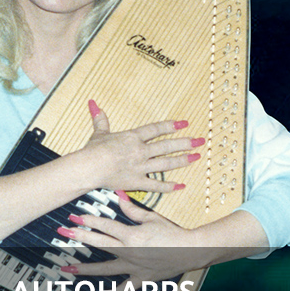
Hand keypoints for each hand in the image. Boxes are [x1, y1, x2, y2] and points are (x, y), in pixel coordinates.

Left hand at [58, 196, 208, 290]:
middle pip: (99, 243)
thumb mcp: (151, 217)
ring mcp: (133, 268)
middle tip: (63, 233)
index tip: (74, 217)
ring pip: (104, 269)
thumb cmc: (172, 232)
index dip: (88, 220)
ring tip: (67, 267)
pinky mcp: (139, 279)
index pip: (105, 226)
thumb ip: (132, 209)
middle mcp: (129, 252)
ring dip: (84, 267)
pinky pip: (121, 290)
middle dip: (79, 237)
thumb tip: (118, 195)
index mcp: (132, 235)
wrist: (190, 251)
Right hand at [80, 100, 203, 192]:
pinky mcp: (137, 182)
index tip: (184, 123)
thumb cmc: (93, 150)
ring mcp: (141, 167)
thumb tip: (93, 103)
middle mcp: (140, 151)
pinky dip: (168, 186)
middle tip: (199, 141)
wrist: (90, 167)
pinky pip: (156, 185)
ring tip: (196, 158)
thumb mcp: (99, 132)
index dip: (171, 125)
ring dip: (182, 160)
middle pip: (167, 146)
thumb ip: (100, 119)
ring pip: (166, 163)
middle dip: (185, 143)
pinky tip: (180, 185)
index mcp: (133, 137)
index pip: (156, 130)